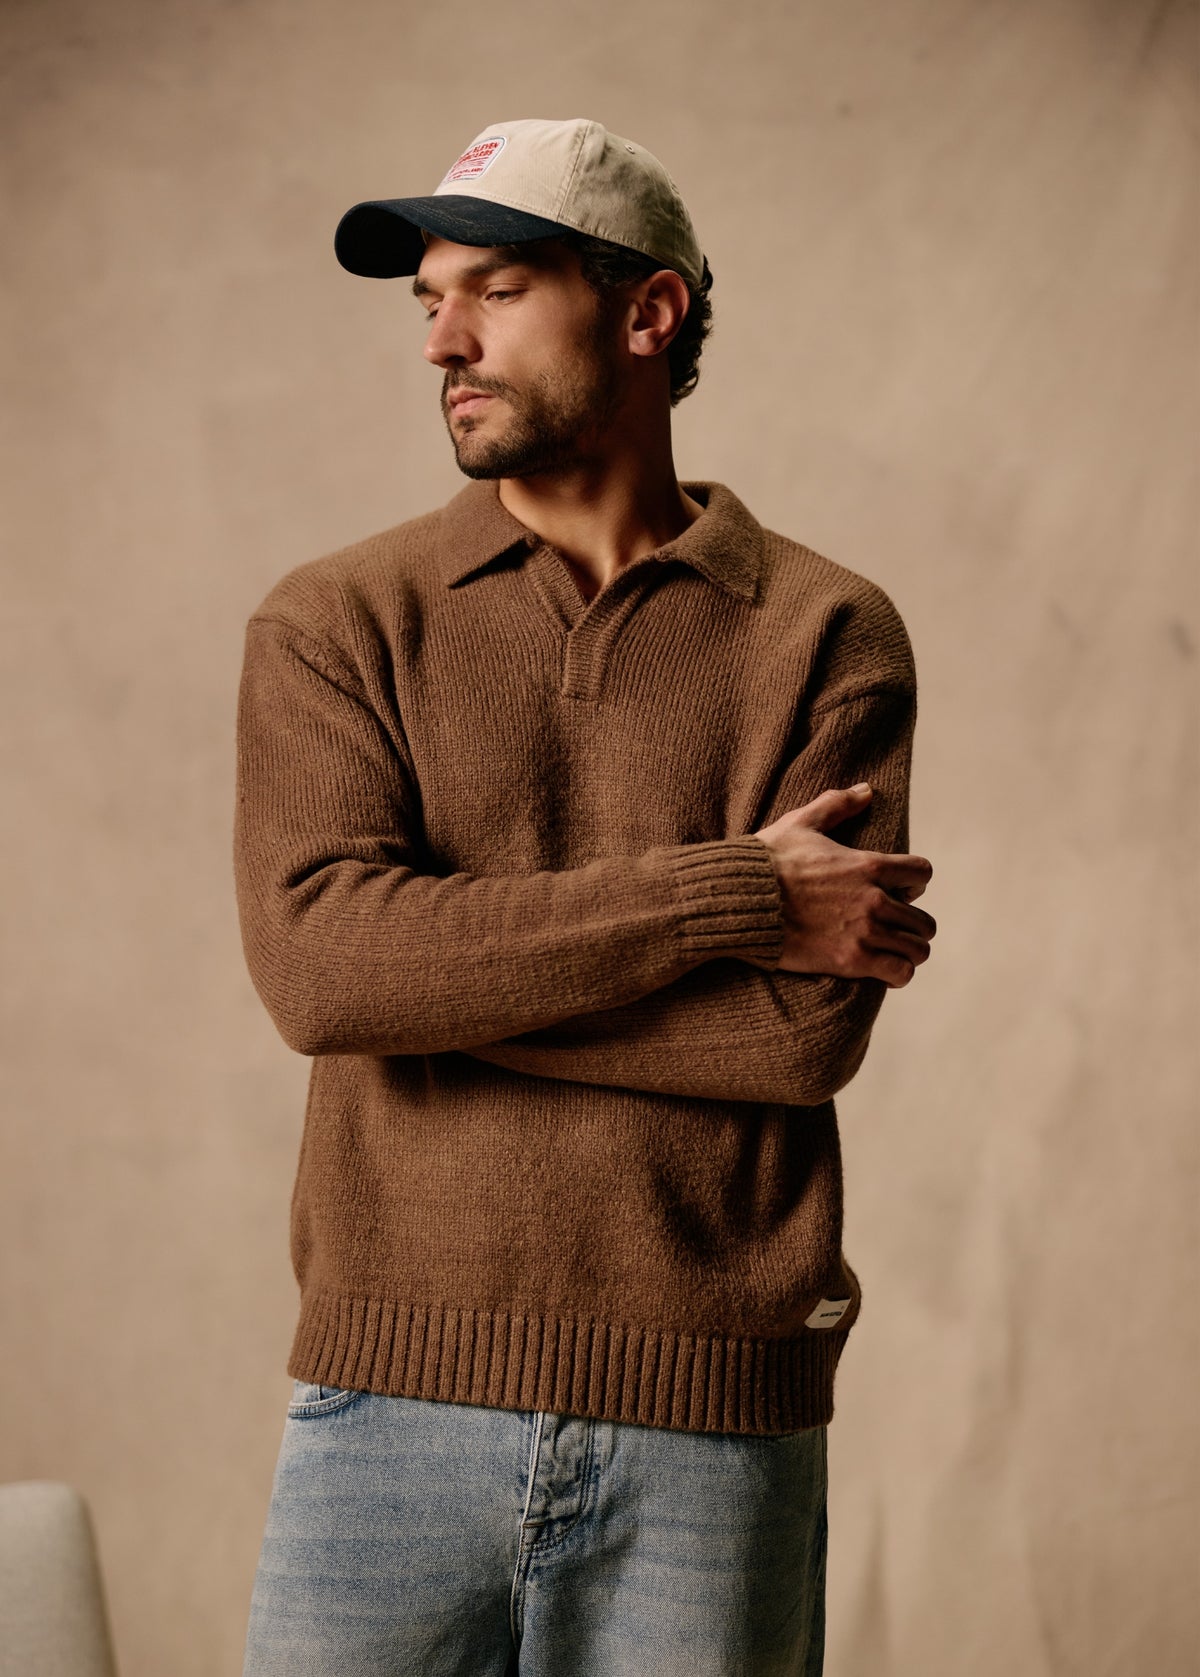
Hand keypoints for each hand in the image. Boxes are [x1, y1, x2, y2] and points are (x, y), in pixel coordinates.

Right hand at [753, 785, 935, 985]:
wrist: (740, 900)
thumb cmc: (767, 861)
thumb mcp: (801, 822)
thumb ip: (837, 805)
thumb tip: (866, 790)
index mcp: (868, 865)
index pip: (922, 873)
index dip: (915, 882)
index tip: (902, 890)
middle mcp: (874, 900)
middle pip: (923, 921)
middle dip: (913, 925)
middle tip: (896, 928)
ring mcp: (864, 932)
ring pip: (917, 949)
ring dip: (909, 952)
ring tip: (894, 952)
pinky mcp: (850, 961)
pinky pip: (898, 972)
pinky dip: (898, 973)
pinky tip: (886, 970)